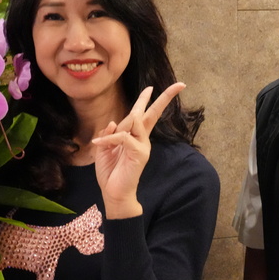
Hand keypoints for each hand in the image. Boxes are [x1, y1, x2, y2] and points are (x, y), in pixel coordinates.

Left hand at [90, 82, 184, 218]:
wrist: (114, 194)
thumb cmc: (110, 173)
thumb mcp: (103, 149)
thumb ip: (108, 134)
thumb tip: (112, 122)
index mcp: (134, 136)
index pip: (143, 115)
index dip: (147, 100)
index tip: (152, 87)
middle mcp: (142, 139)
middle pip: (153, 113)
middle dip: (164, 98)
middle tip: (180, 85)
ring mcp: (143, 145)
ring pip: (133, 121)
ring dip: (117, 127)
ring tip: (104, 143)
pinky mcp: (139, 153)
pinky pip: (123, 137)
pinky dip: (110, 139)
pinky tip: (98, 144)